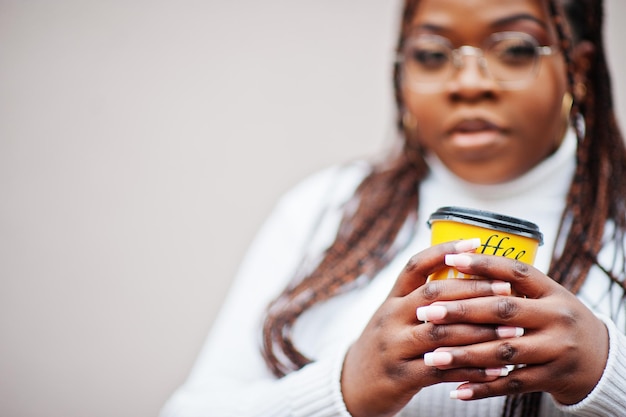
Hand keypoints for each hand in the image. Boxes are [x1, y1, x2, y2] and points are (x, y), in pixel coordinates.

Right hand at [341, 240, 515, 416]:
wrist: (352, 387)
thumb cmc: (384, 347)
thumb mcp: (392, 318)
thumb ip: (419, 300)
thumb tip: (464, 277)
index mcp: (391, 300)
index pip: (415, 266)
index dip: (444, 251)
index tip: (475, 241)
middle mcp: (390, 318)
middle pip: (434, 295)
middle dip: (474, 291)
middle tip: (507, 290)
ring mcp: (394, 347)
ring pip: (442, 333)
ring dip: (482, 332)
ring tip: (513, 331)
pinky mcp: (402, 376)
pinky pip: (442, 371)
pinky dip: (472, 369)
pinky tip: (497, 369)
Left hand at [422, 252, 608, 405]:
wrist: (598, 359)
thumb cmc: (555, 320)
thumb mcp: (544, 297)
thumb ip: (509, 285)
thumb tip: (457, 262)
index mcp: (552, 291)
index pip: (515, 271)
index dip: (482, 264)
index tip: (449, 259)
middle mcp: (557, 317)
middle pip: (503, 311)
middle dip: (461, 311)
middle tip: (426, 313)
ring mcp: (557, 349)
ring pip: (503, 351)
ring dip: (464, 355)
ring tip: (432, 356)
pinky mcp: (551, 378)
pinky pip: (511, 384)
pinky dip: (482, 387)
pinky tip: (456, 389)